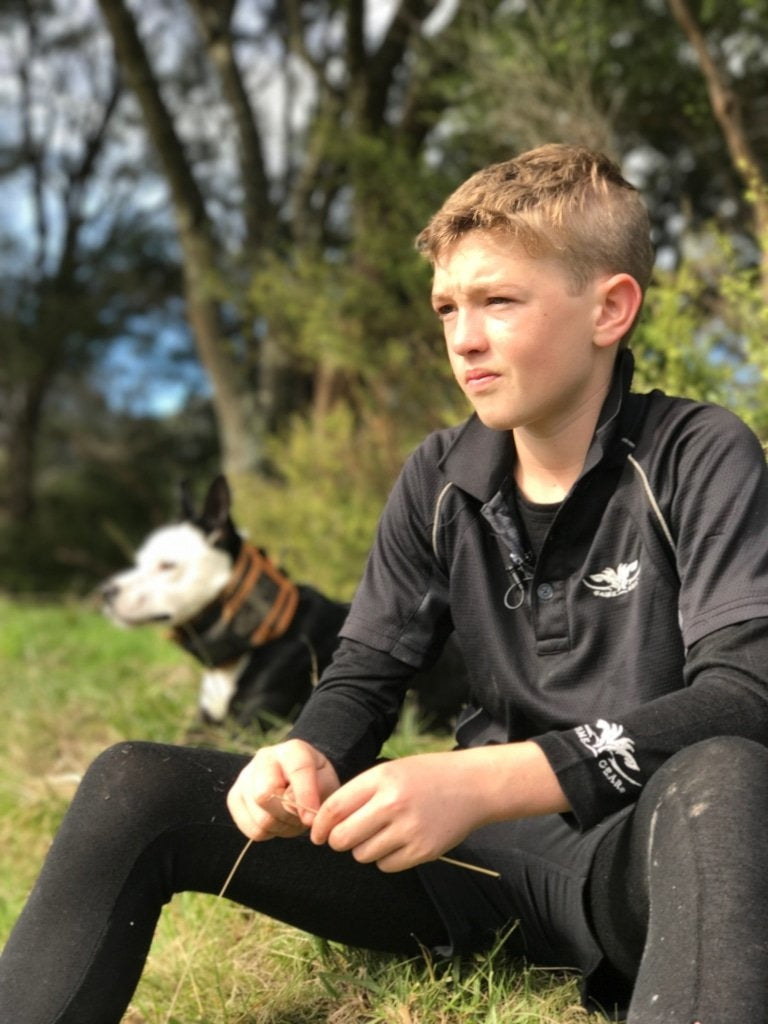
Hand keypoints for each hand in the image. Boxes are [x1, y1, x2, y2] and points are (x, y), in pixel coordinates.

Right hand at [226, 739, 339, 841]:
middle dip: (289, 815)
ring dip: (282, 827)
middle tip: (302, 817)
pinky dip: (269, 833)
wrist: (297, 782)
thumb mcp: (326, 782)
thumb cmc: (316, 782)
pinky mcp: (234, 798)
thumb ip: (317, 791)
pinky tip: (277, 819)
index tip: (311, 818)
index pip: (297, 770)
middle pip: (267, 796)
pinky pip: (252, 830)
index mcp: (292, 750)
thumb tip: (294, 808)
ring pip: (261, 818)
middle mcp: (264, 758)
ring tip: (292, 818)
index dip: (305, 796)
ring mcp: (245, 777)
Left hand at [308, 750, 488, 871]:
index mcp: (381, 778)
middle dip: (339, 841)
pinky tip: (399, 842)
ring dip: (365, 849)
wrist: (472, 785)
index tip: (318, 834)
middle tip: (347, 837)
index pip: (334, 808)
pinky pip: (386, 866)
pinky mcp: (423, 850)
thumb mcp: (390, 771)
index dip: (320, 826)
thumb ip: (359, 793)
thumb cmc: (425, 776)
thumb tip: (327, 824)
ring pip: (363, 855)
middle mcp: (392, 804)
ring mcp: (409, 829)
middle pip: (343, 838)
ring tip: (382, 834)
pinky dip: (386, 859)